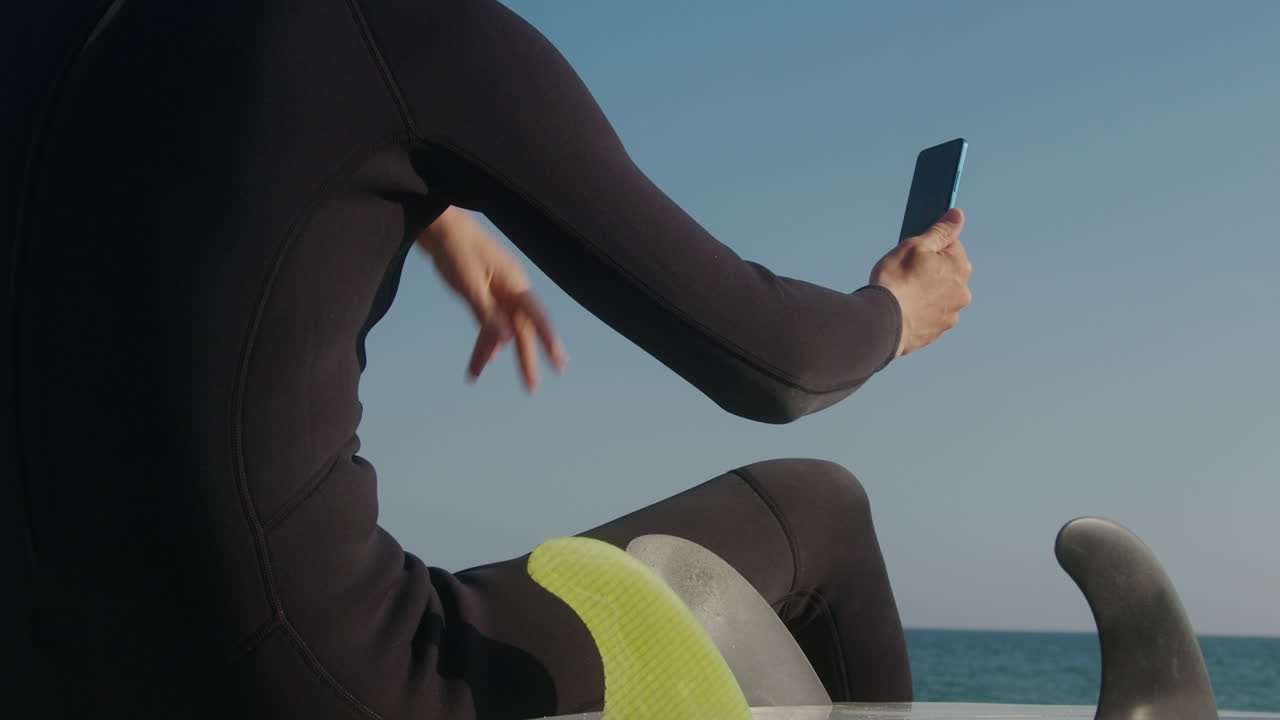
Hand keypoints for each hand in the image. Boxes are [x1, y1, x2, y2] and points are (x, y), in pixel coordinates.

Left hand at [418, 207, 568, 391]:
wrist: (438, 225)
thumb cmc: (455, 250)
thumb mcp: (469, 285)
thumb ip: (488, 314)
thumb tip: (508, 341)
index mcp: (514, 284)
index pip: (537, 318)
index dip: (549, 342)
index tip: (560, 364)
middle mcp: (511, 289)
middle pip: (522, 329)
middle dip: (525, 360)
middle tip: (531, 389)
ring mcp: (498, 289)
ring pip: (501, 327)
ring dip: (490, 352)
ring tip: (474, 377)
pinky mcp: (483, 290)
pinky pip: (488, 320)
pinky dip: (484, 339)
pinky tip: (481, 359)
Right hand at [869, 208, 972, 357]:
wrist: (881, 324)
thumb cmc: (897, 281)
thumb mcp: (916, 246)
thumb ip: (940, 231)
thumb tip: (957, 215)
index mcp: (960, 267)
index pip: (952, 246)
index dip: (930, 247)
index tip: (914, 254)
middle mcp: (962, 292)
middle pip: (947, 273)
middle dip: (930, 271)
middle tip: (905, 273)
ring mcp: (950, 315)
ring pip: (939, 296)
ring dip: (926, 293)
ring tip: (902, 294)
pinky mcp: (936, 333)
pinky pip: (929, 316)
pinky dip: (919, 312)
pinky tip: (903, 310)